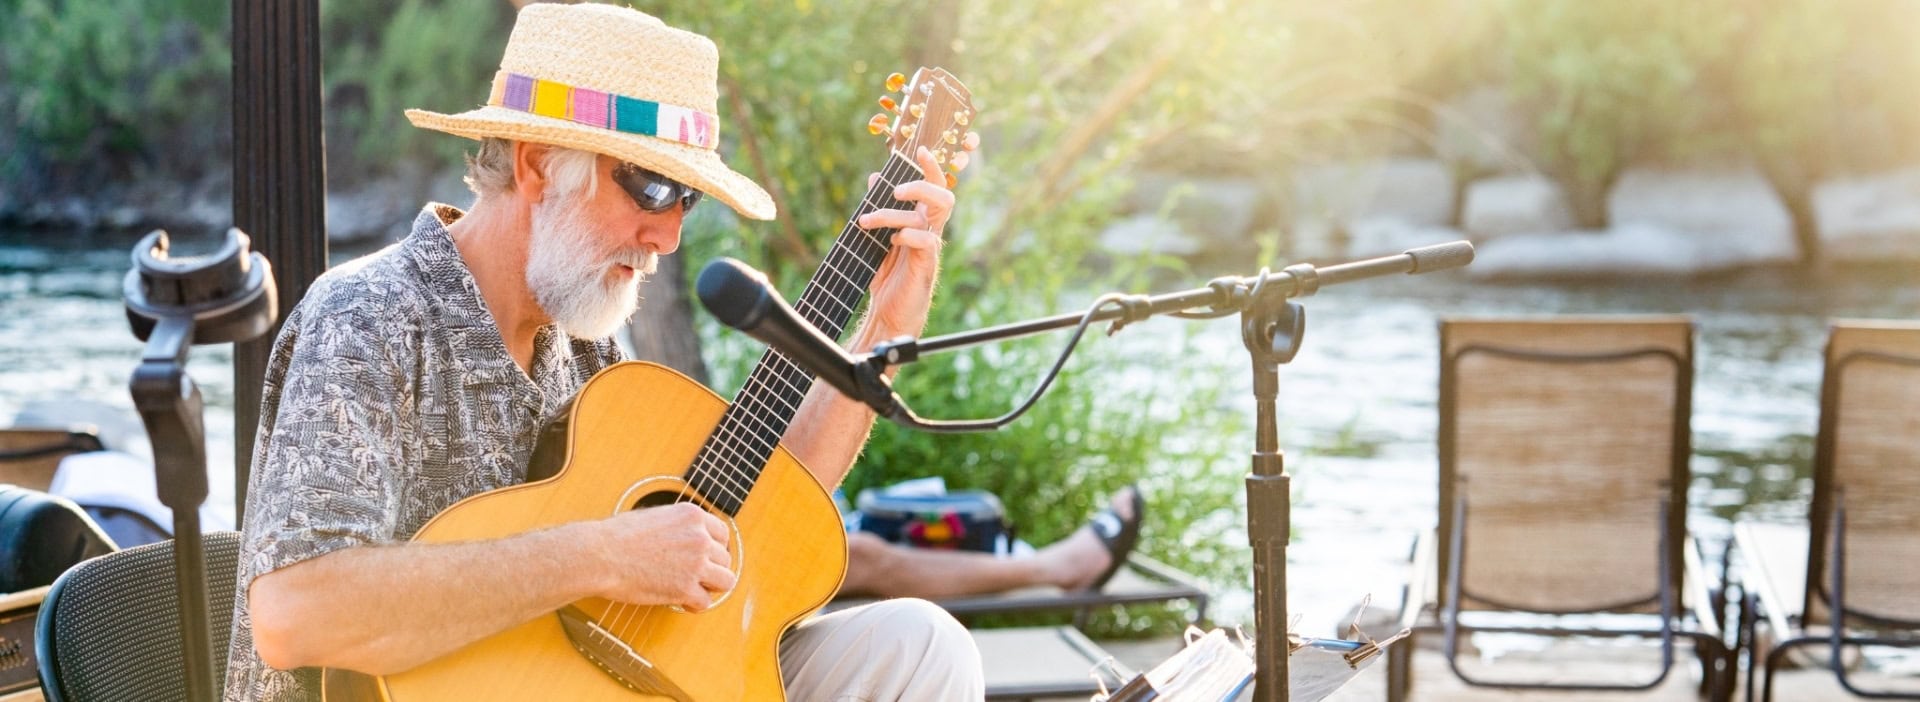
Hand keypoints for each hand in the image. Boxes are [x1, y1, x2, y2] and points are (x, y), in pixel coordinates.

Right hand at [589, 502, 734, 610]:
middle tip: (694, 576)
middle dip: (711, 569)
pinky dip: (695, 605)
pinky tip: (683, 602)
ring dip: (710, 587)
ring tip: (694, 589)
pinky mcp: (685, 588)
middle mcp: (700, 538)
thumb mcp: (655, 516)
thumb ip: (678, 525)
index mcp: (692, 516)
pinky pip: (706, 602)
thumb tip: (687, 537)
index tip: (704, 557)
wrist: (600, 555)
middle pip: (725, 559)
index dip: (714, 548)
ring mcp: (696, 563)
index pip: (723, 534)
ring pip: (726, 581)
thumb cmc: (617, 536)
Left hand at [853, 133, 980, 339]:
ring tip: (868, 221)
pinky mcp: (926, 265)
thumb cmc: (887, 277)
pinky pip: (926, 241)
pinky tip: (891, 241)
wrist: (887, 314)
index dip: (932, 167)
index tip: (921, 150)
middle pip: (943, 197)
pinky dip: (907, 235)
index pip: (935, 187)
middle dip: (920, 186)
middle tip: (894, 190)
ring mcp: (930, 248)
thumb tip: (874, 176)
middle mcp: (930, 231)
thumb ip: (879, 207)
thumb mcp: (877, 237)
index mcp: (921, 221)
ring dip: (893, 214)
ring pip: (926, 217)